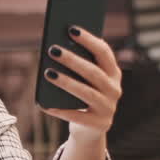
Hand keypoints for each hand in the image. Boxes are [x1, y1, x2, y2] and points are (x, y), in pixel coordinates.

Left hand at [41, 26, 120, 159]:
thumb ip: (78, 65)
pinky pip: (77, 116)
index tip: (71, 29)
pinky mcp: (99, 125)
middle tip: (53, 49)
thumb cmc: (83, 97)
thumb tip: (57, 46)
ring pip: (86, 92)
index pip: (104, 52)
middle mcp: (115, 90)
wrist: (90, 130)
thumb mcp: (84, 81)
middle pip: (93, 72)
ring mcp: (108, 109)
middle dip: (72, 59)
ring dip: (66, 82)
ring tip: (48, 73)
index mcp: (114, 74)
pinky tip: (45, 104)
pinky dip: (60, 110)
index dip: (88, 40)